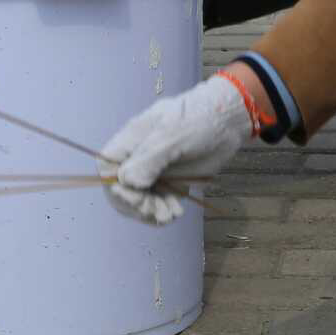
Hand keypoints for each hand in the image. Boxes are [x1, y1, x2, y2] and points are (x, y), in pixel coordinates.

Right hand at [99, 74, 251, 224]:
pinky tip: (176, 212)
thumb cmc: (199, 119)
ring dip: (151, 212)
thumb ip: (149, 159)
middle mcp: (139, 157)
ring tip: (170, 215)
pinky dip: (163, 212)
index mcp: (132, 140)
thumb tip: (127, 182)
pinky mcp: (170, 183)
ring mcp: (154, 171)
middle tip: (154, 212)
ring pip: (139, 200)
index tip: (135, 197)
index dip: (115, 187)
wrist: (228, 122)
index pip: (107, 167)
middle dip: (135, 205)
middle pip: (121, 189)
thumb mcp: (173, 135)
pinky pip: (158, 203)